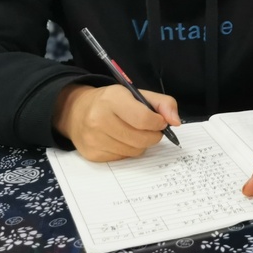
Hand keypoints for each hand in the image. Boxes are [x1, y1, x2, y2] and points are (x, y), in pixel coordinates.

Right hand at [53, 84, 179, 161]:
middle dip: (153, 135)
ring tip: (133, 132)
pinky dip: (127, 151)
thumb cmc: (111, 102)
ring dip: (141, 144)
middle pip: (142, 139)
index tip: (160, 121)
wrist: (76, 111)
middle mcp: (99, 119)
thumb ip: (162, 103)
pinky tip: (120, 139)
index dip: (158, 123)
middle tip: (150, 129)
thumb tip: (176, 122)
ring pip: (134, 151)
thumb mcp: (136, 93)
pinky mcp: (92, 155)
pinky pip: (123, 159)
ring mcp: (94, 139)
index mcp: (112, 99)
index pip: (144, 119)